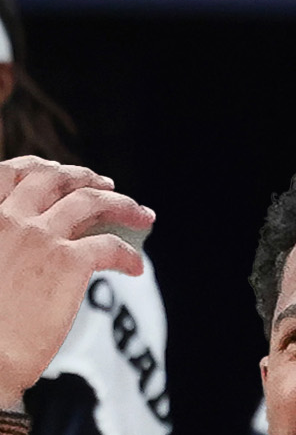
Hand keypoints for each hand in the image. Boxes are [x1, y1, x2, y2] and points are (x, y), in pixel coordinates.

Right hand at [0, 160, 147, 398]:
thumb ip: (3, 245)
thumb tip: (26, 252)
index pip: (8, 173)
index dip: (39, 168)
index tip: (59, 172)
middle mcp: (4, 216)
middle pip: (52, 180)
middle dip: (84, 177)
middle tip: (107, 186)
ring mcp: (37, 235)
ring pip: (89, 202)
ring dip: (121, 203)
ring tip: (142, 214)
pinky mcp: (67, 262)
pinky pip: (110, 246)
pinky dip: (128, 254)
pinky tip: (135, 267)